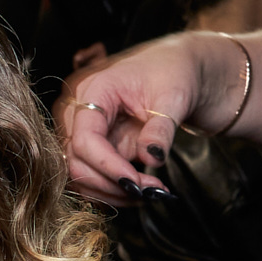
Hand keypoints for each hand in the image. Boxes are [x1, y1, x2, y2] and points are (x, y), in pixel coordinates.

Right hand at [59, 34, 203, 204]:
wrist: (185, 68)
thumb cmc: (176, 71)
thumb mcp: (174, 95)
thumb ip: (160, 128)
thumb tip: (151, 159)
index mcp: (94, 90)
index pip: (85, 139)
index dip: (107, 165)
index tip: (137, 182)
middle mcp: (81, 112)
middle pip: (76, 161)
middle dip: (110, 183)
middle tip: (149, 191)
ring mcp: (87, 131)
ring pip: (81, 175)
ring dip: (112, 192)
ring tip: (150, 192)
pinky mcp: (98, 147)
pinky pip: (94, 176)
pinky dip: (115, 190)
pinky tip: (143, 190)